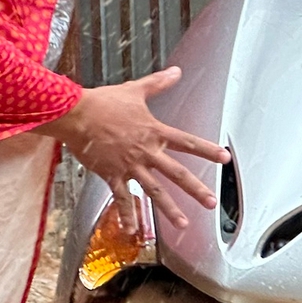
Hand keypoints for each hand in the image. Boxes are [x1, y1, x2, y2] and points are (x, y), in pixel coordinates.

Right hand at [38, 68, 228, 229]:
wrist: (77, 114)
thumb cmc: (104, 102)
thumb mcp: (135, 90)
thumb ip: (158, 83)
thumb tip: (176, 71)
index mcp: (154, 132)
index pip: (187, 143)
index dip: (207, 150)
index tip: (224, 158)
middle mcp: (146, 151)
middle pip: (177, 173)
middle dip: (196, 189)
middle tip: (211, 203)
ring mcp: (130, 165)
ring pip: (154, 191)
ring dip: (169, 209)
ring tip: (183, 224)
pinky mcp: (112, 174)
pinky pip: (121, 198)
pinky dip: (127, 215)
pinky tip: (132, 231)